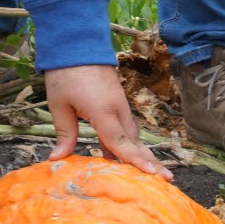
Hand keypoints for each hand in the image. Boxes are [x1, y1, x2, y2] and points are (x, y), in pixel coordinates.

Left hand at [43, 65, 172, 180]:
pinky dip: (130, 143)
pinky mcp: (118, 101)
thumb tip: (57, 158)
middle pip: (134, 140)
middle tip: (167, 179)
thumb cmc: (65, 74)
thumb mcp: (58, 104)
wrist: (77, 44)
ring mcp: (120, 104)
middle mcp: (117, 109)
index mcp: (103, 111)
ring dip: (141, 153)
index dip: (134, 160)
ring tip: (153, 173)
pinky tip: (125, 157)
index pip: (120, 141)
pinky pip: (126, 127)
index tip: (152, 173)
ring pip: (132, 134)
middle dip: (150, 160)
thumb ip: (64, 133)